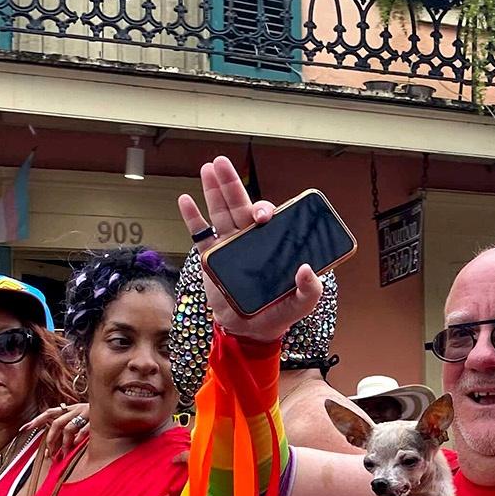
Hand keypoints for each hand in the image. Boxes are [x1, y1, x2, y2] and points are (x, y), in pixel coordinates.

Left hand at [21, 403, 89, 457]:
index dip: (36, 420)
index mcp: (69, 408)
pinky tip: (76, 445)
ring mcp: (85, 413)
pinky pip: (85, 429)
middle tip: (51, 454)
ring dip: (65, 443)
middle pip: (57, 424)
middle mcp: (75, 409)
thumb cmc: (93, 418)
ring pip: (69, 428)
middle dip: (51, 440)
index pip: (49, 413)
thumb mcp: (78, 419)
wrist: (113, 406)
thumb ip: (65, 429)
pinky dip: (79, 437)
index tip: (23, 428)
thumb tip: (50, 446)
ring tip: (64, 455)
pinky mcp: (95, 419)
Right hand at [177, 156, 323, 344]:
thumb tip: (307, 269)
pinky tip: (185, 200)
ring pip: (220, 213)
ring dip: (213, 190)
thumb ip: (309, 290)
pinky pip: (201, 235)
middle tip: (222, 162)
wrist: (249, 333)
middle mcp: (250, 240)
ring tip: (208, 168)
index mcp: (272, 245)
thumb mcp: (300, 305)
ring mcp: (230, 246)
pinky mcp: (212, 259)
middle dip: (231, 183)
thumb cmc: (277, 315)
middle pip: (240, 206)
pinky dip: (192, 219)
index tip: (263, 216)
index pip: (268, 219)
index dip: (264, 210)